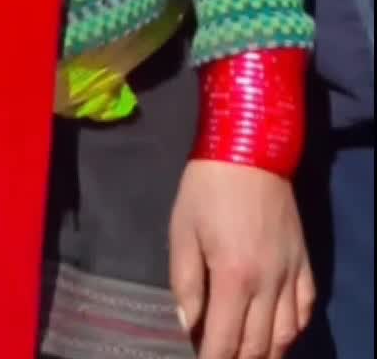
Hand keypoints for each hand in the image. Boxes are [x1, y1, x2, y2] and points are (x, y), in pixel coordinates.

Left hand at [170, 160, 313, 358]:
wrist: (250, 149)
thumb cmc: (207, 187)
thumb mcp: (182, 229)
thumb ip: (184, 282)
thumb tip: (188, 324)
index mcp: (233, 277)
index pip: (225, 342)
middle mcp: (268, 284)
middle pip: (257, 347)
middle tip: (220, 358)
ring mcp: (290, 273)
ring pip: (285, 335)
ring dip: (266, 353)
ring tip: (248, 355)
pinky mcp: (303, 260)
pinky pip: (306, 308)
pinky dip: (293, 329)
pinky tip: (279, 332)